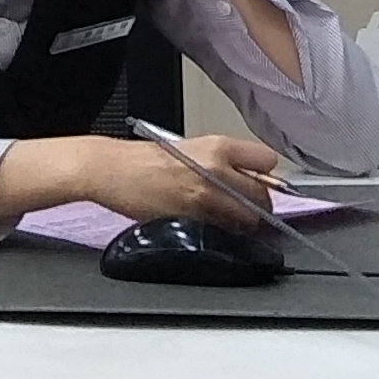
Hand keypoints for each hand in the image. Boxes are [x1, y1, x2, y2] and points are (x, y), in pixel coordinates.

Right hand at [0, 129, 283, 225]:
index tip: (260, 185)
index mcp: (218, 145)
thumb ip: (220, 163)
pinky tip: (210, 229)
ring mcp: (206, 194)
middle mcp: (217, 167)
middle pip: (263, 193)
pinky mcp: (192, 216)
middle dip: (260, 206)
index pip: (267, 161)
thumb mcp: (189, 149)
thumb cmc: (145, 160)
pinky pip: (222, 230)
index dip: (266, 177)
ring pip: (247, 217)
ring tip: (230, 223)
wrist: (111, 169)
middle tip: (249, 212)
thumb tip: (246, 181)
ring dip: (244, 223)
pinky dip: (222, 232)